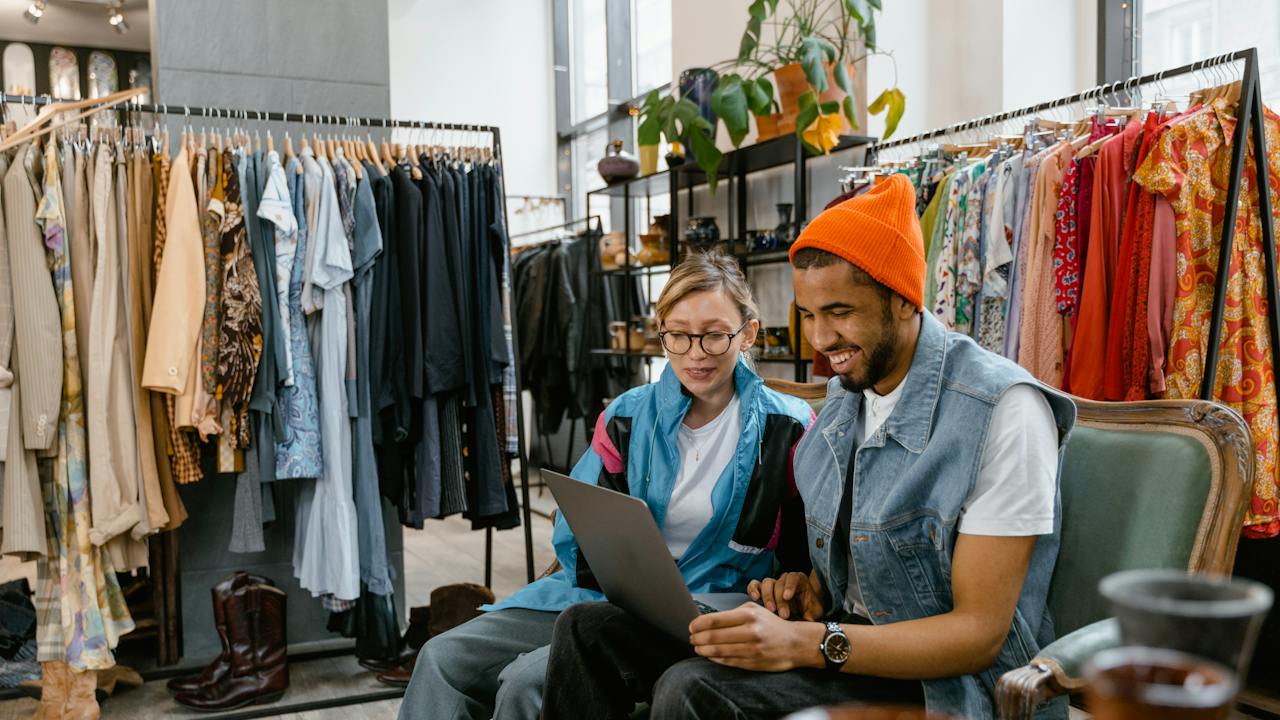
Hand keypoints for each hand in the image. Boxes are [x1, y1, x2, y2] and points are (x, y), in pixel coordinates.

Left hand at [687, 603, 823, 671]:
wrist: (796, 643)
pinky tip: (710, 656)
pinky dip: (715, 659)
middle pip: (713, 636)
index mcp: (749, 615)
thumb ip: (733, 614)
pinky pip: (728, 662)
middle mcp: (750, 631)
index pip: (714, 619)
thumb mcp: (755, 610)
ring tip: (698, 648)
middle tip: (692, 639)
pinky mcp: (753, 663)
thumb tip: (708, 620)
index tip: (691, 627)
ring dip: (703, 650)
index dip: (698, 624)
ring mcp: (752, 649)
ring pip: (718, 651)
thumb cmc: (772, 625)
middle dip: (697, 639)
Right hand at [746, 572, 825, 620]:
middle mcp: (785, 580)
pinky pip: (755, 585)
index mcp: (799, 580)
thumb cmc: (809, 610)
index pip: (793, 578)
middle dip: (779, 599)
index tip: (787, 597)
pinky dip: (753, 590)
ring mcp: (773, 584)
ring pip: (766, 583)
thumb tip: (808, 625)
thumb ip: (811, 615)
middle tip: (782, 615)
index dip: (789, 586)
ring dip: (767, 597)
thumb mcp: (814, 612)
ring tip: (770, 610)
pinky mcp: (762, 590)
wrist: (802, 611)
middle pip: (779, 583)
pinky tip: (754, 599)